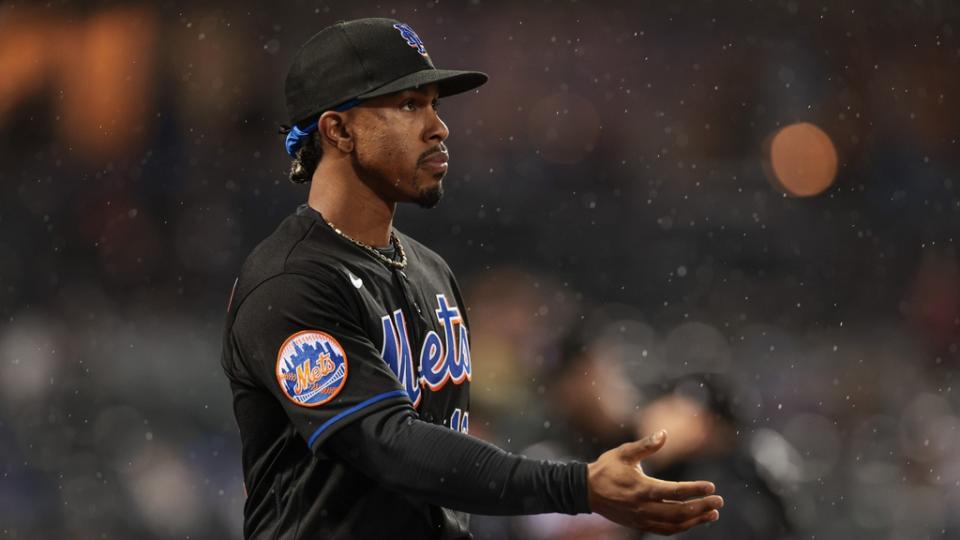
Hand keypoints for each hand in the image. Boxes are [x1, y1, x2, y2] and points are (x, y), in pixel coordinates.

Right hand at [586, 429, 722, 534]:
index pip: (675, 491)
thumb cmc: (606, 468)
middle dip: (702, 507)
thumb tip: (664, 433)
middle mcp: (643, 507)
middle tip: (719, 501)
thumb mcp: (623, 452)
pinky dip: (682, 527)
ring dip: (696, 520)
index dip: (695, 490)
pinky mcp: (639, 524)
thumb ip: (646, 445)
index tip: (711, 486)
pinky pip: (665, 530)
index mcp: (641, 488)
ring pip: (674, 525)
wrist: (585, 491)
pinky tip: (694, 520)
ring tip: (713, 513)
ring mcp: (641, 519)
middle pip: (679, 512)